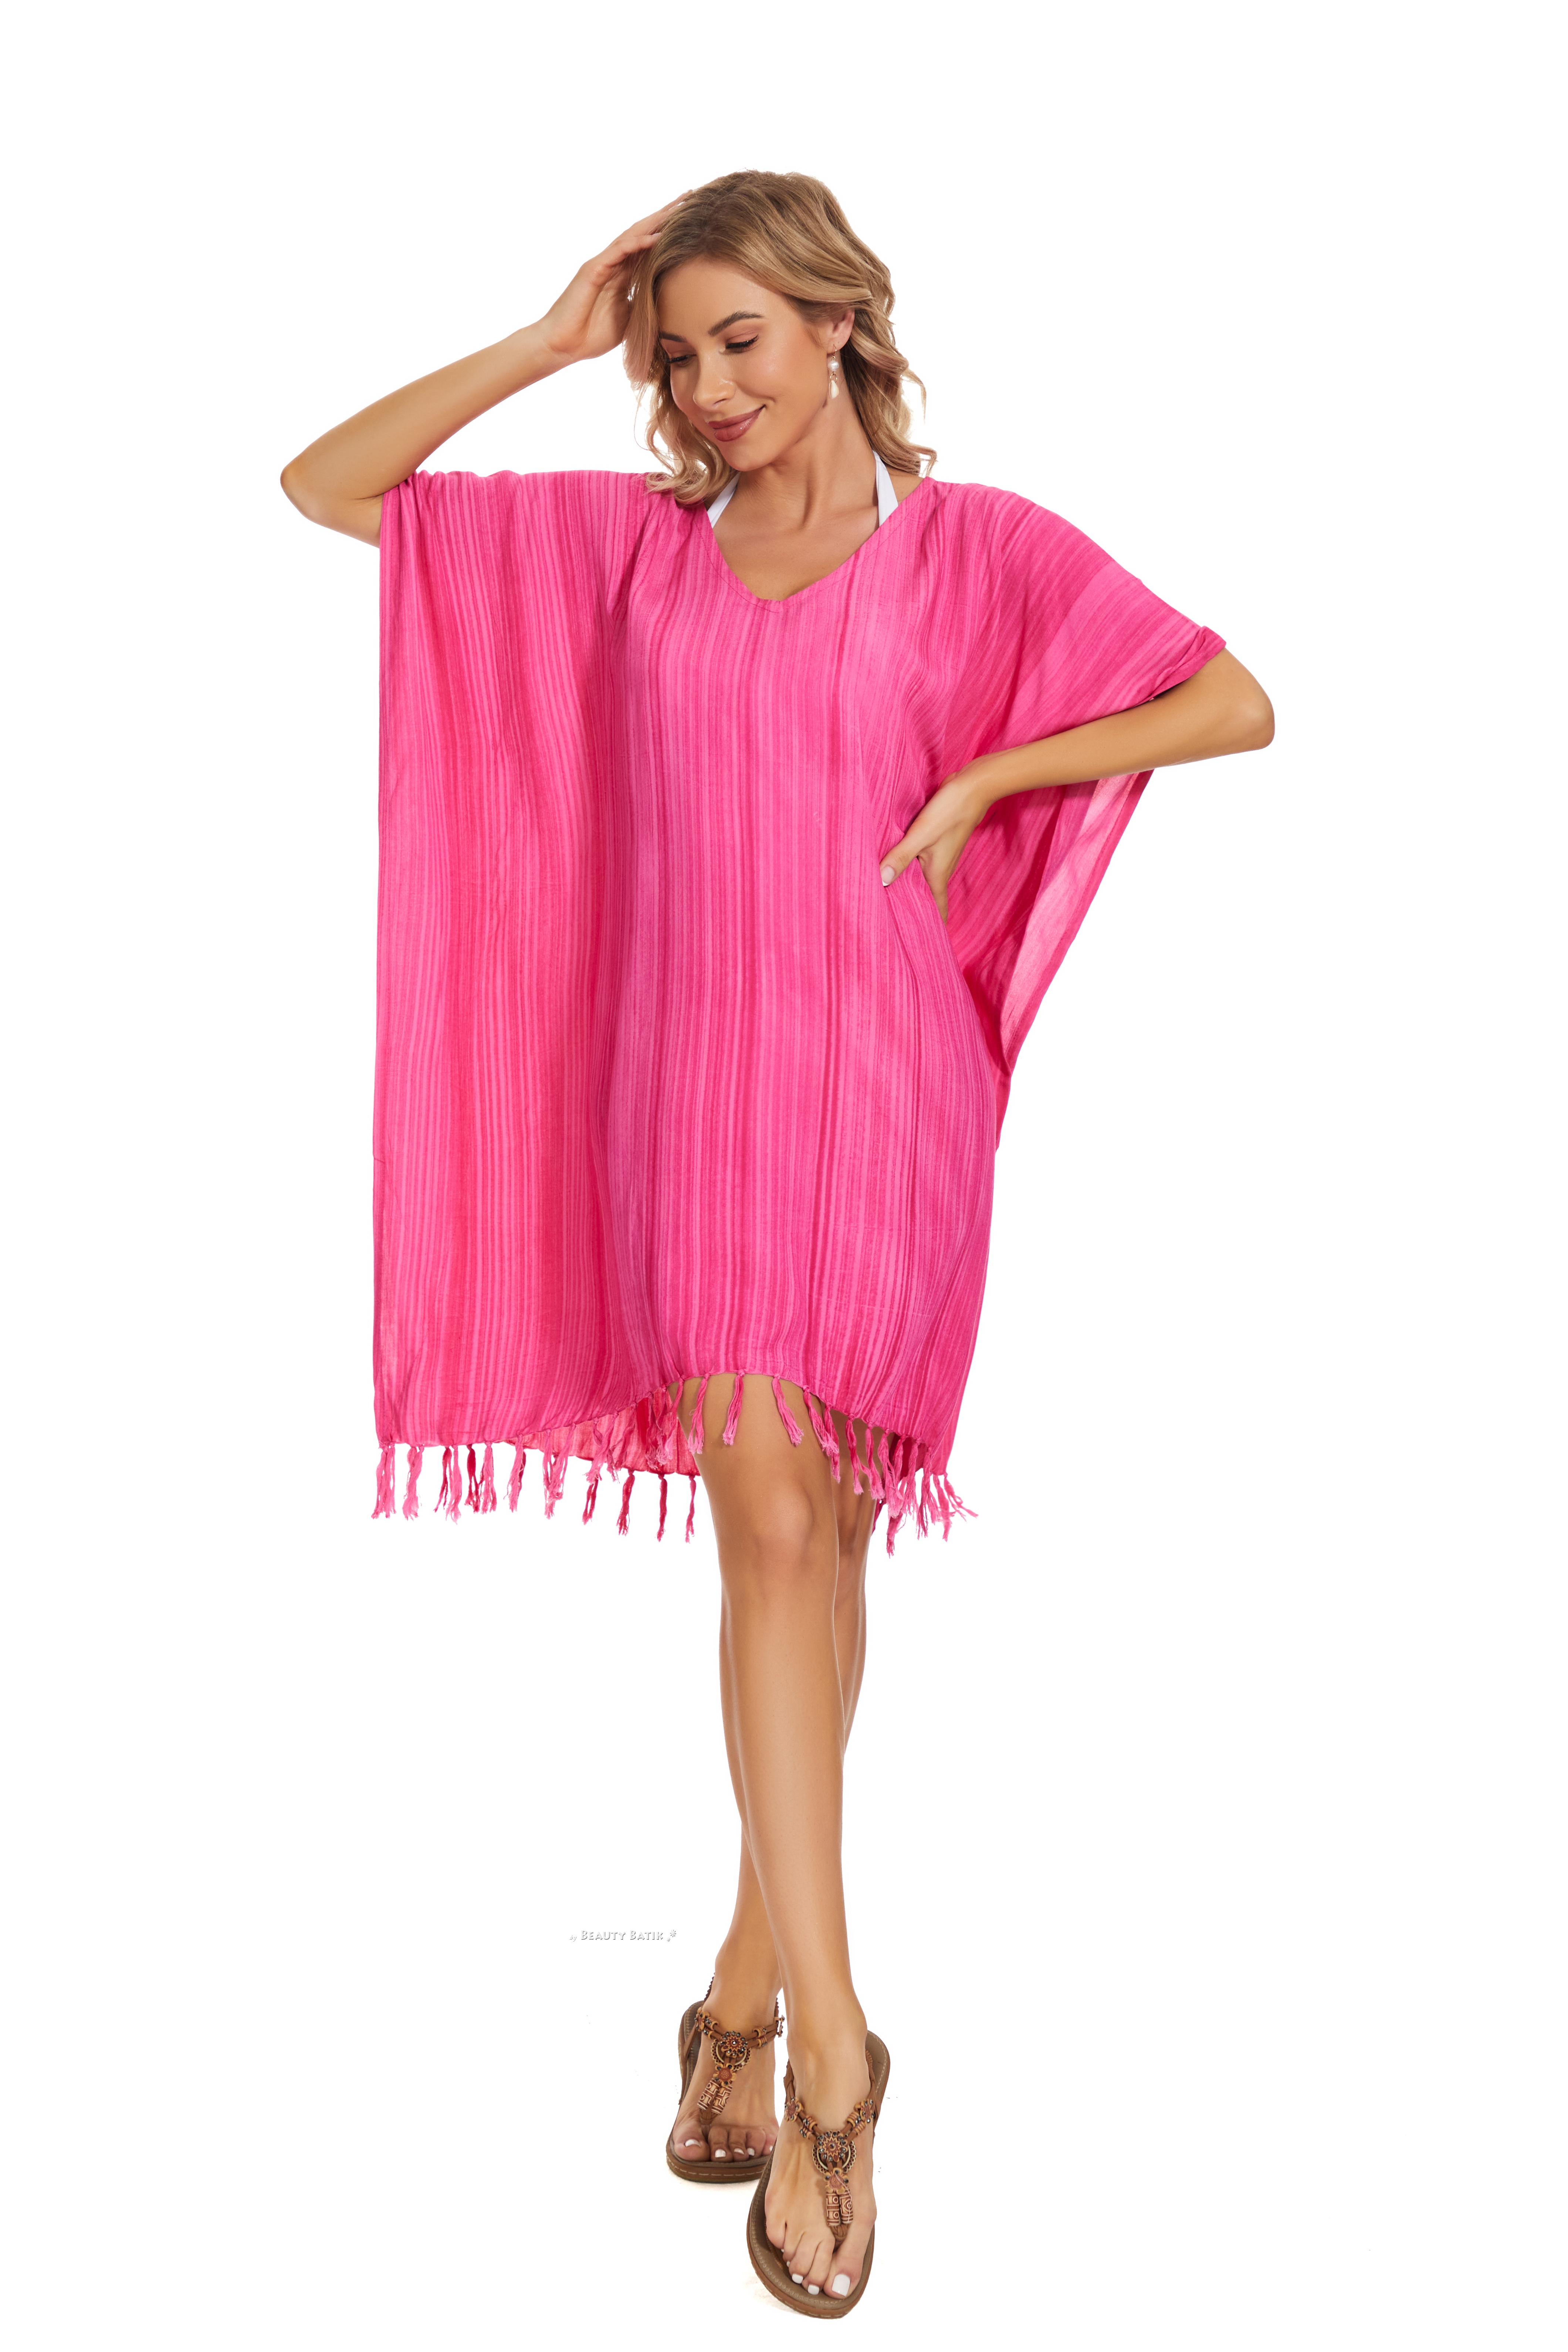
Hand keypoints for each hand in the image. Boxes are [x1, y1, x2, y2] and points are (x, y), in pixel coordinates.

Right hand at [534, 201, 685, 366]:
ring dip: (655, 221)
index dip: (669, 232)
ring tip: (677, 207)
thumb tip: (666, 303)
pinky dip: (637, 244)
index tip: (692, 218)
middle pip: (643, 232)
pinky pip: (618, 252)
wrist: (563, 346)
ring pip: (632, 236)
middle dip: (666, 215)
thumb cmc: (590, 336)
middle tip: (690, 196)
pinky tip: (655, 237)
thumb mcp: (628, 320)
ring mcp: (603, 264)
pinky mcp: (592, 270)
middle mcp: (614, 264)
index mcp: (623, 275)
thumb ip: (643, 305)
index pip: (650, 247)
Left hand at [878, 769, 990, 923]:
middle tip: (893, 927)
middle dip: (914, 912)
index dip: (930, 928)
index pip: (937, 910)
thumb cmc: (950, 811)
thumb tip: (880, 881)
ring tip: (887, 902)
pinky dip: (909, 869)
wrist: (973, 786)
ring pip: (922, 880)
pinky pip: (921, 863)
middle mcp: (939, 869)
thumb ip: (900, 857)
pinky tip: (894, 867)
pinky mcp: (935, 842)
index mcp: (938, 875)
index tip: (917, 943)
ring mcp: (939, 856)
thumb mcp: (921, 835)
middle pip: (927, 898)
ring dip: (909, 889)